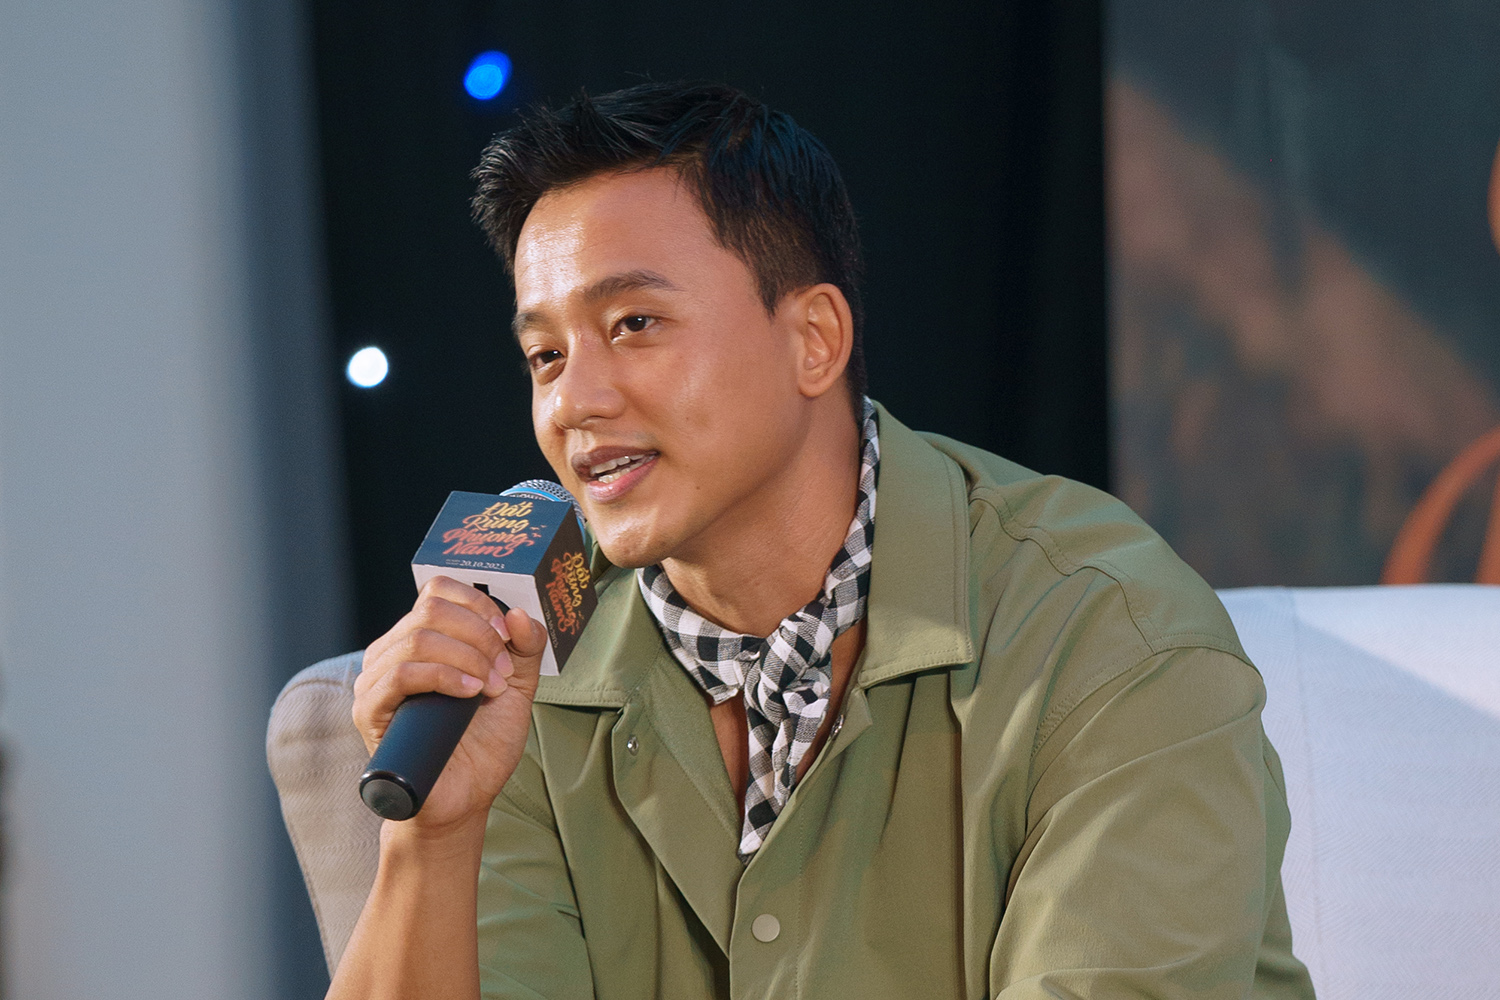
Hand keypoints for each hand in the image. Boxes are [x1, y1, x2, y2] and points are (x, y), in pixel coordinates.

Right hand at [353, 575, 547, 835]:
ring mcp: (376, 679)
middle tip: (502, 672)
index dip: (478, 604)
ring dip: (468, 658)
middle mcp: (392, 651)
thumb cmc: (483, 741)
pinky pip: (400, 674)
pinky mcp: (369, 710)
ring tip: (489, 688)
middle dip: (480, 636)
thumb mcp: (517, 685)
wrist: (465, 796)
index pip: (439, 590)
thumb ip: (526, 647)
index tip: (507, 635)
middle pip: (432, 609)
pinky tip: (469, 692)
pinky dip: (443, 676)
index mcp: (422, 637)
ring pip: (419, 639)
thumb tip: (519, 612)